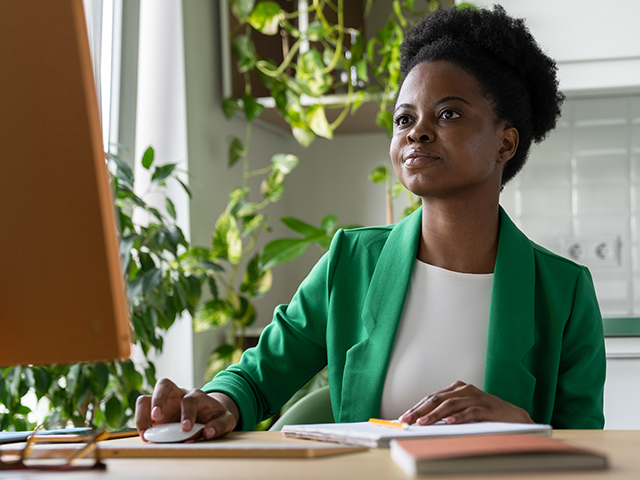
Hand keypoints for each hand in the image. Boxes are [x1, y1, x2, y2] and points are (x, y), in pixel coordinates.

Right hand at [135, 378, 239, 440]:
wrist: (208, 415)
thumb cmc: (215, 417)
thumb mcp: (226, 420)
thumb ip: (221, 425)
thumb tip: (208, 432)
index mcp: (197, 396)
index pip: (190, 399)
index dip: (187, 413)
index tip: (186, 429)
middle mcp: (177, 395)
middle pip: (164, 384)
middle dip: (159, 399)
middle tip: (158, 417)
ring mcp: (163, 403)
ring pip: (146, 397)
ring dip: (143, 412)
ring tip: (145, 431)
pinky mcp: (154, 414)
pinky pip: (142, 412)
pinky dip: (140, 423)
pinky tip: (145, 436)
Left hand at [399, 380, 532, 425]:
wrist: (514, 416)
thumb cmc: (486, 413)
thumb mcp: (464, 409)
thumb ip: (447, 411)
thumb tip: (422, 421)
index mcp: (457, 388)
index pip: (432, 397)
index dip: (417, 407)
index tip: (404, 417)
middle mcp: (465, 390)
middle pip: (438, 399)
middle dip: (420, 411)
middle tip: (408, 420)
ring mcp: (477, 398)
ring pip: (451, 405)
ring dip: (435, 415)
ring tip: (423, 422)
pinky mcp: (487, 408)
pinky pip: (470, 412)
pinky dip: (459, 417)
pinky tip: (449, 422)